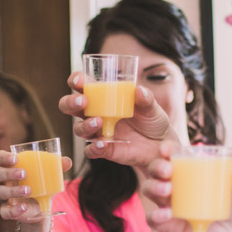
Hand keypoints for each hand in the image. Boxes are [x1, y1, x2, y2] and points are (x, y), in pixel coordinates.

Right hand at [0, 148, 72, 223]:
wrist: (41, 207)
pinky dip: (14, 210)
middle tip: (24, 173)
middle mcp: (3, 181)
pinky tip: (23, 207)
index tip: (15, 158)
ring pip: (0, 192)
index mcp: (10, 167)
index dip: (3, 157)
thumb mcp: (49, 175)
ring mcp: (4, 197)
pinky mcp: (7, 211)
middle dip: (9, 173)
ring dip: (13, 190)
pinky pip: (4, 211)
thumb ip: (57, 167)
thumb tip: (67, 161)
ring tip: (28, 190)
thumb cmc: (40, 184)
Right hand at [60, 71, 177, 166]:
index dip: (76, 81)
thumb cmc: (152, 120)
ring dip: (85, 125)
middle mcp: (96, 113)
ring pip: (79, 128)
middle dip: (71, 102)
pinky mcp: (104, 149)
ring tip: (99, 122)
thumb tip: (138, 90)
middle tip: (83, 101)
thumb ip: (146, 98)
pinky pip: (91, 150)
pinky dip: (94, 148)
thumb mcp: (152, 107)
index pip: (82, 85)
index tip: (79, 81)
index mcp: (104, 97)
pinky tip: (103, 143)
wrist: (161, 146)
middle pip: (70, 106)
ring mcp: (98, 132)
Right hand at [143, 144, 231, 231]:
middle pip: (157, 171)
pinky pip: (153, 220)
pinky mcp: (170, 227)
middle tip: (168, 170)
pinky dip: (156, 216)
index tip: (167, 148)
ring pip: (150, 191)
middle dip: (157, 166)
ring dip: (154, 187)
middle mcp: (178, 188)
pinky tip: (166, 214)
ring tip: (167, 190)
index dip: (167, 150)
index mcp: (192, 175)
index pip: (174, 157)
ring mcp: (172, 207)